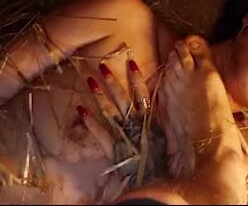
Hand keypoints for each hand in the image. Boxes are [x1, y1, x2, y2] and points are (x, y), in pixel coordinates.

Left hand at [74, 56, 165, 188]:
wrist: (160, 185)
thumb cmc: (165, 163)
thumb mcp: (167, 141)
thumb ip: (162, 124)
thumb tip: (161, 103)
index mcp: (152, 122)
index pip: (143, 95)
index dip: (136, 79)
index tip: (130, 62)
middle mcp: (137, 126)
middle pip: (123, 100)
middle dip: (113, 82)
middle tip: (102, 66)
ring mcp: (124, 137)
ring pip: (110, 113)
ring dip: (100, 97)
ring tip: (90, 80)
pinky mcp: (115, 151)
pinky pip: (101, 135)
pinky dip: (90, 123)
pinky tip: (80, 110)